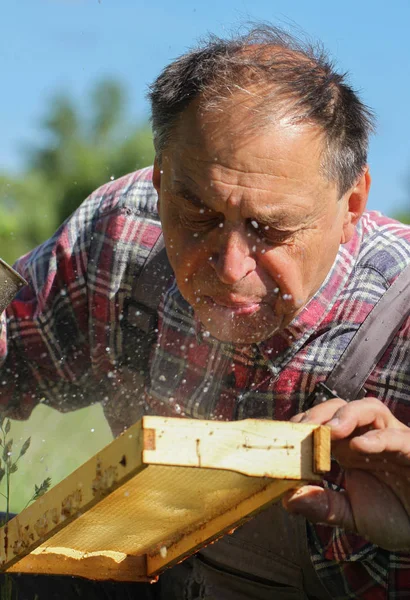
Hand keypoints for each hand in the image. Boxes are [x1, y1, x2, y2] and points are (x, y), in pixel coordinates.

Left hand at [283, 397, 409, 550]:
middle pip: (340, 408)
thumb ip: (324, 505)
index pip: (322, 423)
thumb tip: (288, 498)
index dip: (303, 424)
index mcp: (349, 448)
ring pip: (368, 409)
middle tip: (301, 428)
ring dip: (346, 415)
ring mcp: (391, 439)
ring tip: (329, 431)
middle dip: (319, 414)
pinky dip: (378, 438)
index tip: (284, 436)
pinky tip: (360, 445)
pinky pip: (397, 436)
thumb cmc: (394, 517)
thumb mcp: (352, 515)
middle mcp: (368, 437)